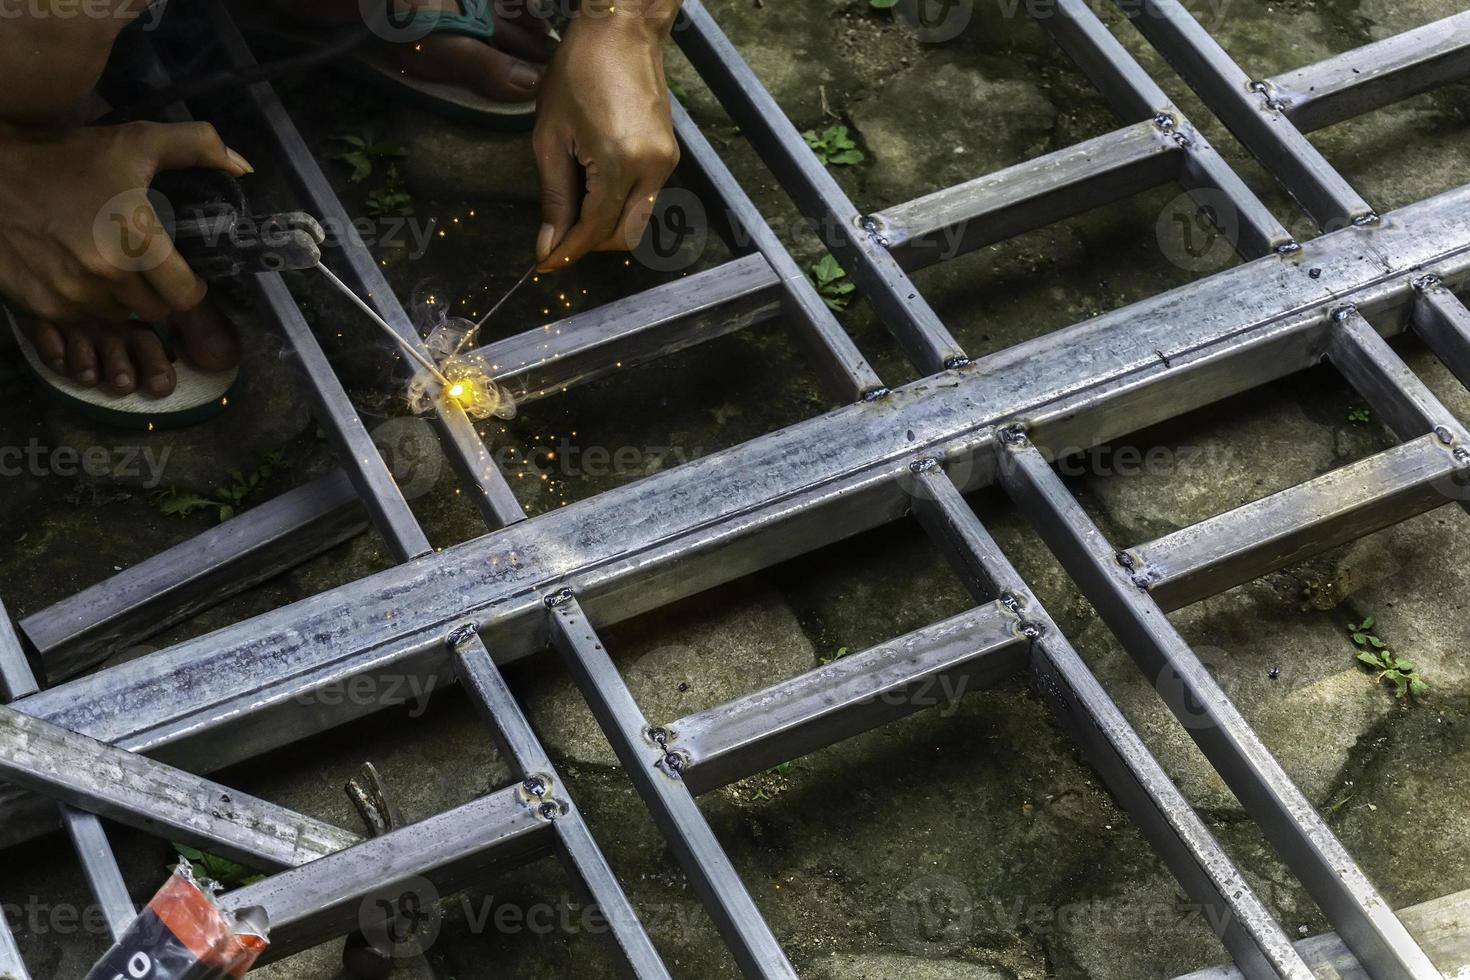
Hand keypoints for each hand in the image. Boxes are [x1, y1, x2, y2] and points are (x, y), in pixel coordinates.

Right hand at [0, 120, 251, 323]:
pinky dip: (86, 303)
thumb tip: (243, 166)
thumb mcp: (134, 141)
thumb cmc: (66, 158)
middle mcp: (107, 276)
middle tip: (144, 265)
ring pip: (121, 316)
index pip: (187, 296)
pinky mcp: (43, 307)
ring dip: (121, 298)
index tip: (183, 273)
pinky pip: (83, 320)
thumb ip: (196, 146)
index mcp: (136, 241)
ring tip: (107, 265)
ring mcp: (73, 296)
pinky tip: (76, 272)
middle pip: (156, 310)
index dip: (190, 287)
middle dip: (157, 291)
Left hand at [532, 2, 681, 271]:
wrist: (621, 32)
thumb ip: (553, 195)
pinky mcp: (669, 156)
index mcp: (619, 162)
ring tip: (572, 208)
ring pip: (636, 221)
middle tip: (556, 240)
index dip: (568, 251)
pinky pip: (644, 199)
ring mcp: (666, 164)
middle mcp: (651, 169)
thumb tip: (549, 244)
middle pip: (623, 236)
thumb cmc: (577, 72)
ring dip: (604, 226)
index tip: (544, 266)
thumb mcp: (550, 135)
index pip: (595, 228)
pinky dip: (618, 205)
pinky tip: (593, 187)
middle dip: (589, 245)